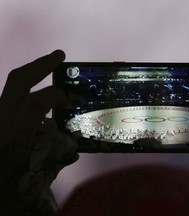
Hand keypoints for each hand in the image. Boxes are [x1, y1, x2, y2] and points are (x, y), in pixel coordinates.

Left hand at [0, 50, 78, 212]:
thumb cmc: (3, 183)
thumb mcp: (31, 180)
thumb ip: (55, 163)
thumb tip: (74, 153)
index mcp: (14, 136)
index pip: (35, 103)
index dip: (57, 96)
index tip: (69, 103)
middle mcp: (3, 119)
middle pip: (18, 80)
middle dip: (40, 64)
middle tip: (60, 55)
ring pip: (12, 82)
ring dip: (33, 70)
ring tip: (50, 64)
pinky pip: (11, 92)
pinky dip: (26, 83)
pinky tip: (36, 85)